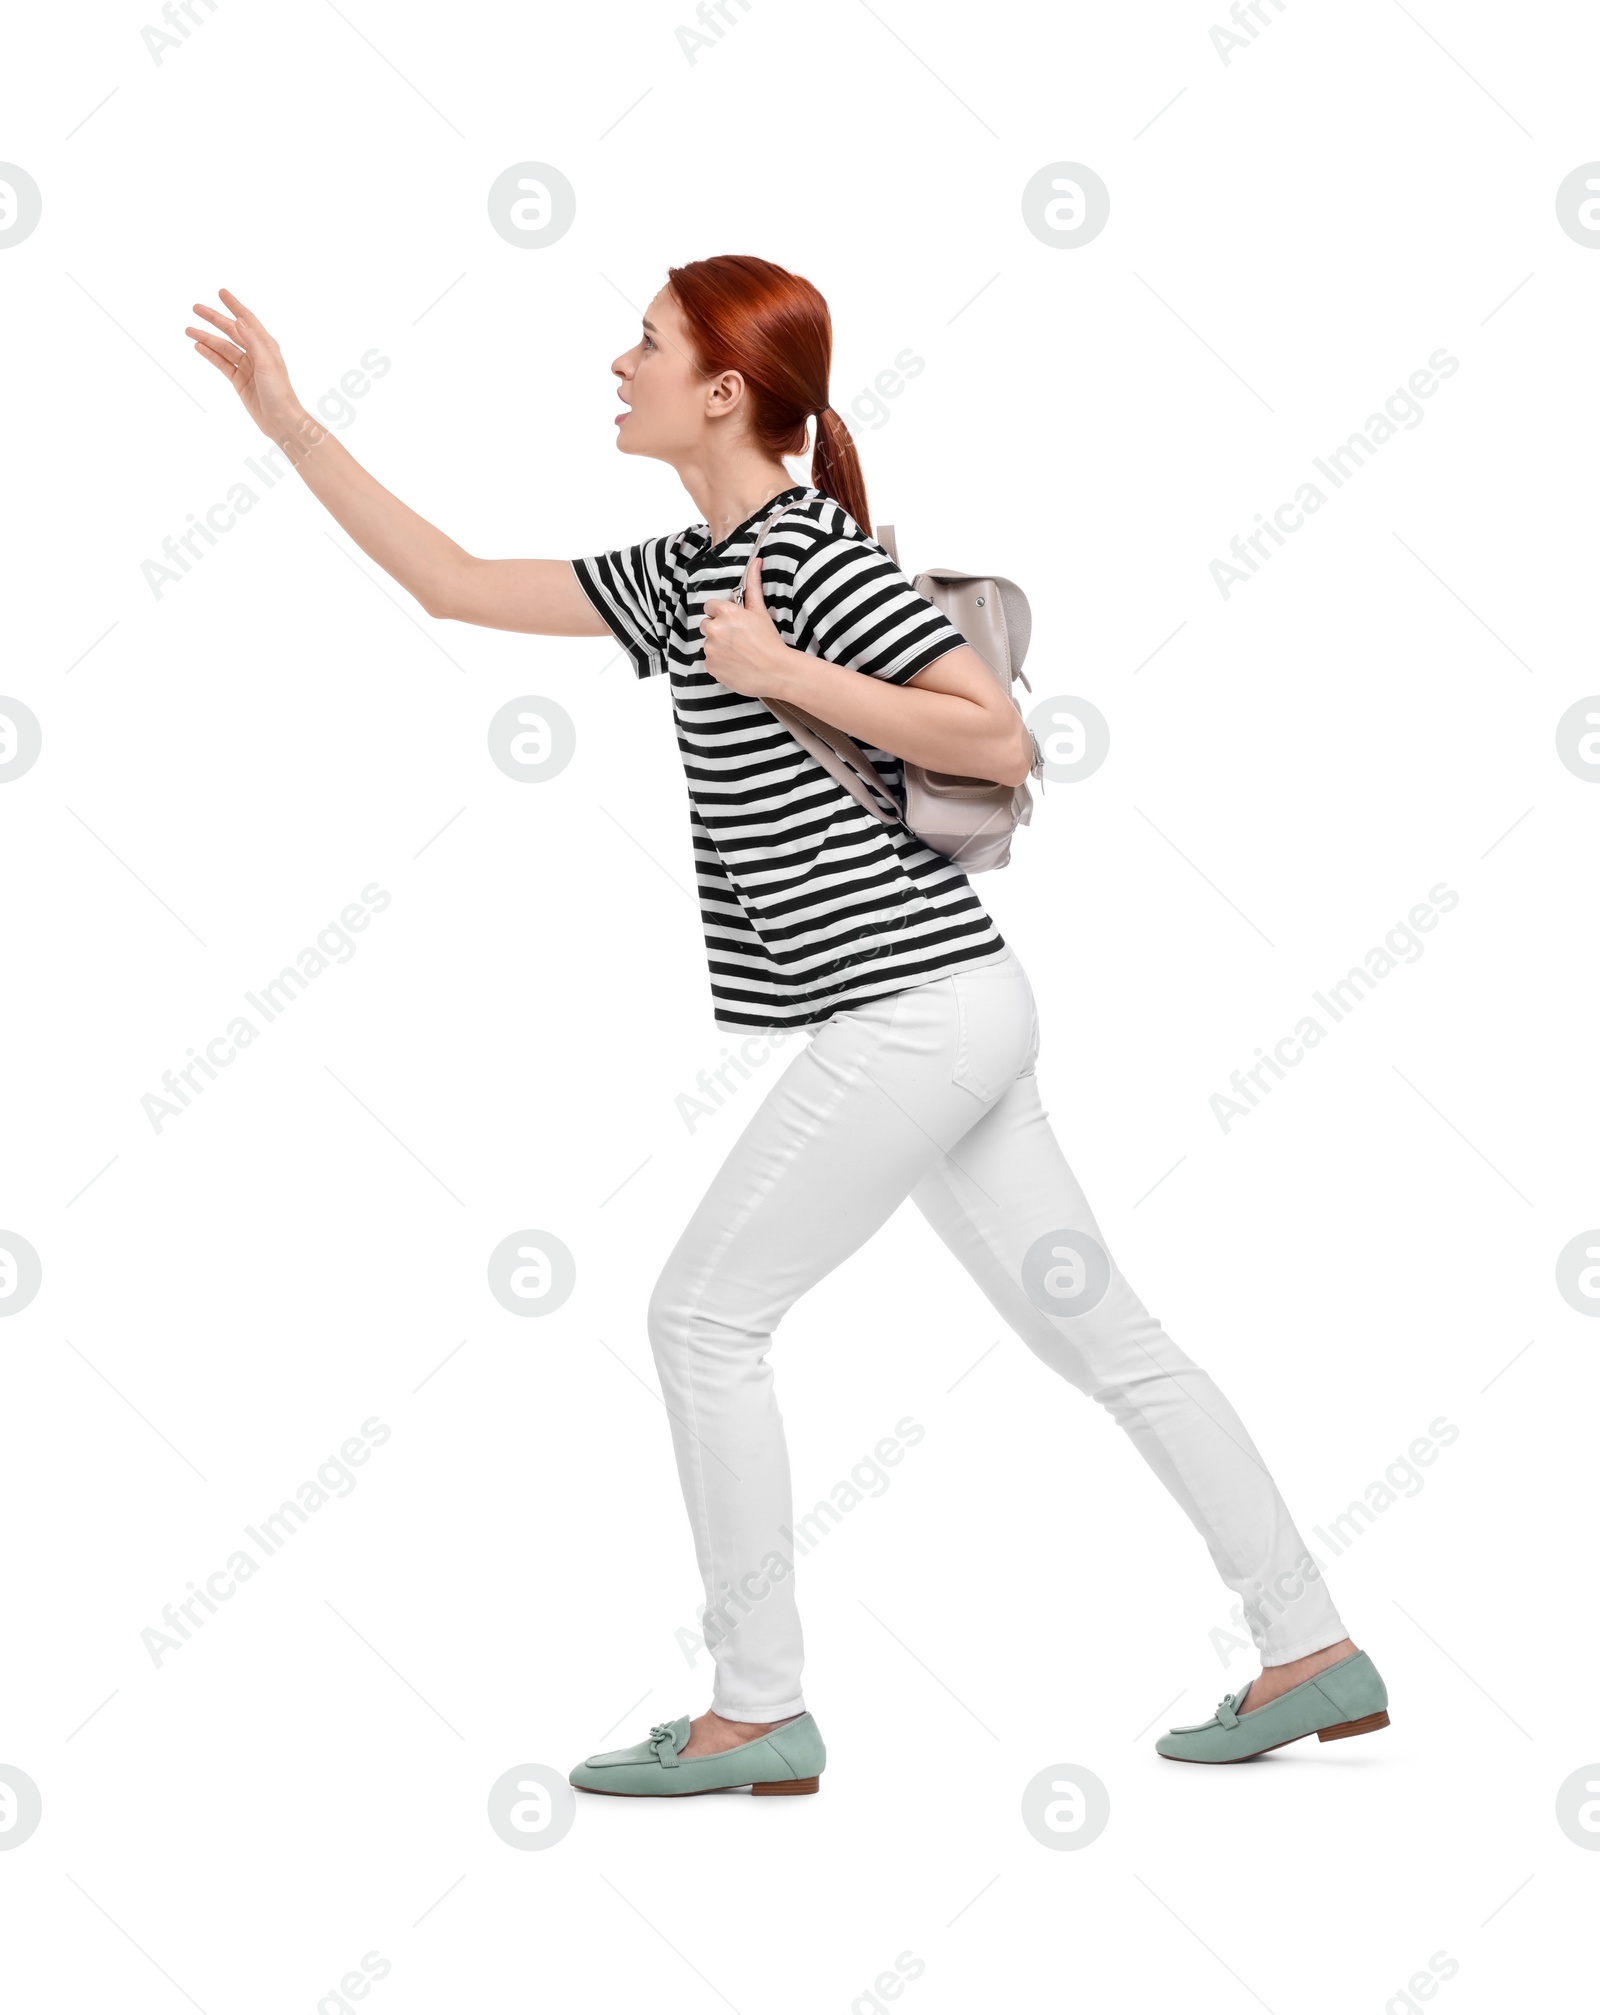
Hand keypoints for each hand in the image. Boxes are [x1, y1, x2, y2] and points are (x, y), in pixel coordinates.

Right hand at [186, 288, 307, 440]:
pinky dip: (210, 355)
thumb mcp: (266, 363)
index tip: (221, 292)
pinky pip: (222, 363)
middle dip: (214, 319)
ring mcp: (246, 367)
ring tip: (189, 330)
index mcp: (266, 345)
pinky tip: (198, 347)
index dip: (234, 305)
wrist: (281, 420)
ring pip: (223, 347)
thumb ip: (252, 340)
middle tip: (195, 308)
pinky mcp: (239, 380)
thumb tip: (239, 320)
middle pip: (231, 331)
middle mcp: (256, 353)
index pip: (247, 319)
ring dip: (206, 338)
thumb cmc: (279, 391)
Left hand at [698, 557, 793, 695]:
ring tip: (738, 652)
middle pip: (706, 625)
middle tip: (737, 638)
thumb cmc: (769, 640)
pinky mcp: (710, 666)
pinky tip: (735, 663)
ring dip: (718, 647)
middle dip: (718, 629)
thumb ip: (753, 586)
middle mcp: (714, 629)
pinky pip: (710, 661)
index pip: (710, 606)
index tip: (732, 621)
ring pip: (708, 643)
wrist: (776, 671)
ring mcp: (711, 649)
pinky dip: (719, 663)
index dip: (721, 613)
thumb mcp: (760, 611)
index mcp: (725, 612)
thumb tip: (756, 562)